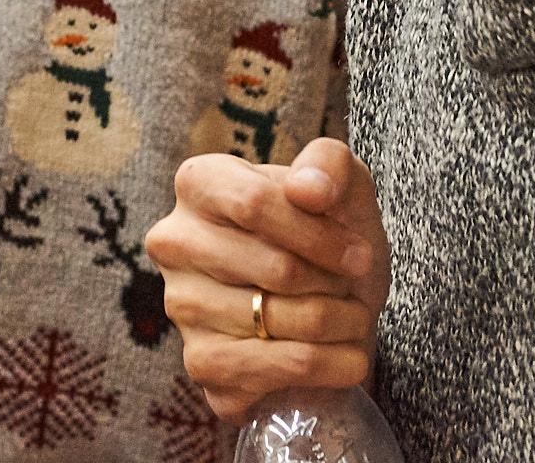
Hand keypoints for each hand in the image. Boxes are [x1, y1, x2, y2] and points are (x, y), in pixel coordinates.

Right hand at [144, 138, 389, 423]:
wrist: (332, 310)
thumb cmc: (328, 240)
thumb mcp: (343, 189)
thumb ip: (329, 164)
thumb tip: (306, 189)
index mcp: (199, 183)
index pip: (254, 204)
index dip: (319, 234)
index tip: (360, 255)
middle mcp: (175, 242)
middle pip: (275, 268)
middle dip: (334, 283)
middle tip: (353, 287)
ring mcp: (181, 305)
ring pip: (279, 321)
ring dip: (338, 325)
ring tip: (351, 317)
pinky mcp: (201, 361)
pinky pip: (273, 369)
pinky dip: (328, 365)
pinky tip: (345, 357)